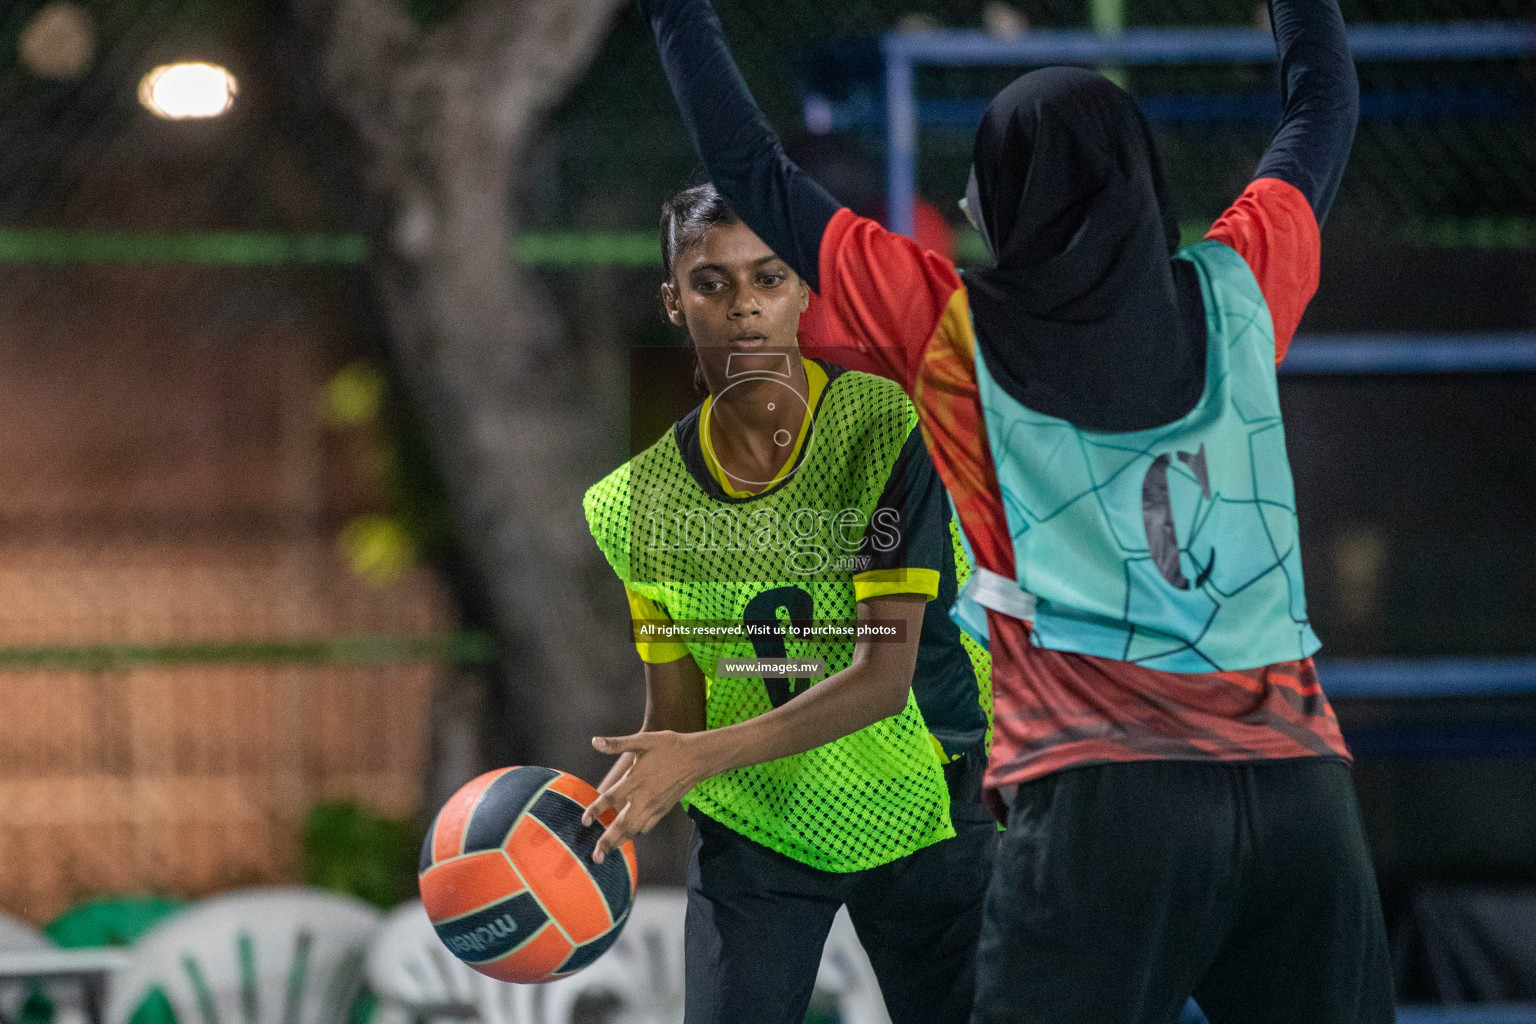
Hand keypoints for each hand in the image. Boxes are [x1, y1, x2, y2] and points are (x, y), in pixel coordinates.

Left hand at [583, 730, 714, 863]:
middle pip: (623, 824)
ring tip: (606, 855)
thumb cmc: (669, 746)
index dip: (596, 810)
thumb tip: (595, 741)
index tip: (583, 821)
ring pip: (635, 829)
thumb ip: (618, 743)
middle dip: (608, 841)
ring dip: (620, 842)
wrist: (697, 757)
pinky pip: (647, 826)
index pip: (611, 797)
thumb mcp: (643, 740)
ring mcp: (655, 806)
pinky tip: (628, 837)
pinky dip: (636, 834)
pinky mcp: (664, 809)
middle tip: (596, 857)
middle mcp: (645, 796)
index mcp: (637, 779)